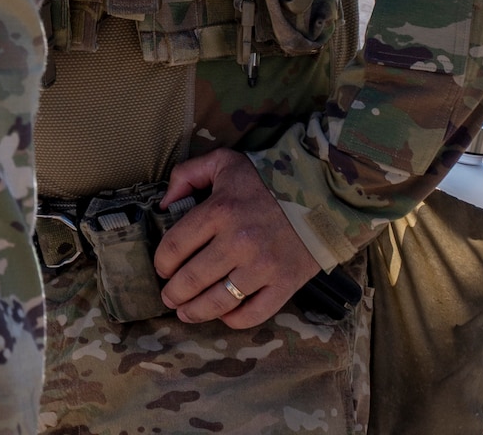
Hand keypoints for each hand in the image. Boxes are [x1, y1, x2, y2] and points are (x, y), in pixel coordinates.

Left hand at [154, 148, 320, 325]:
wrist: (321, 195)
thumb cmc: (267, 178)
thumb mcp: (222, 162)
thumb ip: (186, 175)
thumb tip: (164, 204)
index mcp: (219, 211)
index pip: (176, 246)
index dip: (162, 262)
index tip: (161, 269)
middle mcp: (238, 242)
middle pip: (193, 278)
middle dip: (174, 293)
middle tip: (168, 298)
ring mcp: (263, 266)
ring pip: (220, 300)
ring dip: (197, 311)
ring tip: (186, 314)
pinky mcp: (285, 283)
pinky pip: (255, 313)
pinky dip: (236, 320)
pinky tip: (224, 316)